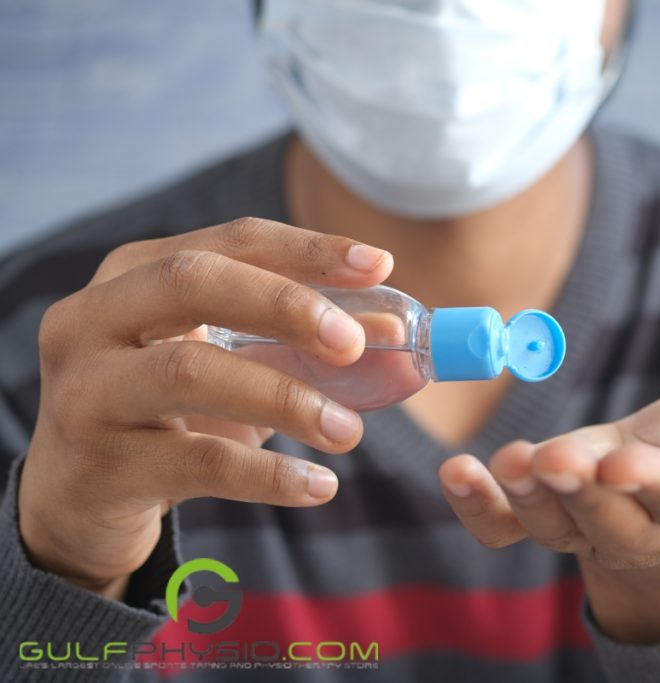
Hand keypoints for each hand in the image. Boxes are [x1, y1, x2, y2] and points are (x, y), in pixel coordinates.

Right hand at [18, 218, 392, 597]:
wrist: (78, 499)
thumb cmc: (169, 413)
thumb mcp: (231, 362)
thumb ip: (301, 342)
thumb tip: (394, 335)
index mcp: (134, 273)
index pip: (231, 240)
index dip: (308, 249)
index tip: (379, 264)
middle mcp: (94, 318)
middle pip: (193, 282)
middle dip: (286, 306)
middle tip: (353, 345)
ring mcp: (86, 390)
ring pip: (191, 371)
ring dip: (286, 398)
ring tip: (349, 432)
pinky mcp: (99, 464)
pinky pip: (199, 461)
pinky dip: (270, 474)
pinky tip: (320, 486)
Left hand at [439, 382, 659, 642]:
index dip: (651, 485)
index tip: (622, 463)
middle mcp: (642, 522)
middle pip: (608, 520)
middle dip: (579, 494)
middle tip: (549, 461)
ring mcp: (590, 521)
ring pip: (555, 526)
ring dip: (527, 500)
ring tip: (508, 463)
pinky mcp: (553, 509)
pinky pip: (509, 527)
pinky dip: (482, 508)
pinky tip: (458, 473)